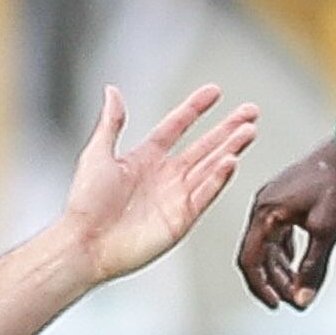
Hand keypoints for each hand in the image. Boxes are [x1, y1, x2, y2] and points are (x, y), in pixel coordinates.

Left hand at [51, 85, 259, 283]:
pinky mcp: (181, 218)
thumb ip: (111, 122)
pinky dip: (218, 178)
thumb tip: (112, 91)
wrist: (86, 243)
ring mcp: (175, 197)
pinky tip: (231, 161)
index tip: (214, 92)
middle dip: (227, 129)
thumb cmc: (85, 204)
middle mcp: (164, 176)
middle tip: (250, 112)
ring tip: (248, 131)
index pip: (176, 127)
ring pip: (210, 167)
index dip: (195, 109)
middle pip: (204, 146)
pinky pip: (205, 194)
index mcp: (144, 159)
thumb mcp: (97, 153)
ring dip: (230, 148)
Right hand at [236, 138, 335, 310]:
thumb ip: (313, 268)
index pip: (250, 259)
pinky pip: (280, 231)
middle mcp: (264, 205)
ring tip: (299, 286)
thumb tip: (302, 299)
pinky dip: (287, 251)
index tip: (278, 305)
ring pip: (269, 243)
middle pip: (258, 253)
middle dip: (275, 280)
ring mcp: (275, 200)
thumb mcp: (327, 231)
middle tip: (295, 300)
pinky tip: (300, 262)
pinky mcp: (288, 198)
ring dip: (282, 268)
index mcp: (266, 212)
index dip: (261, 287)